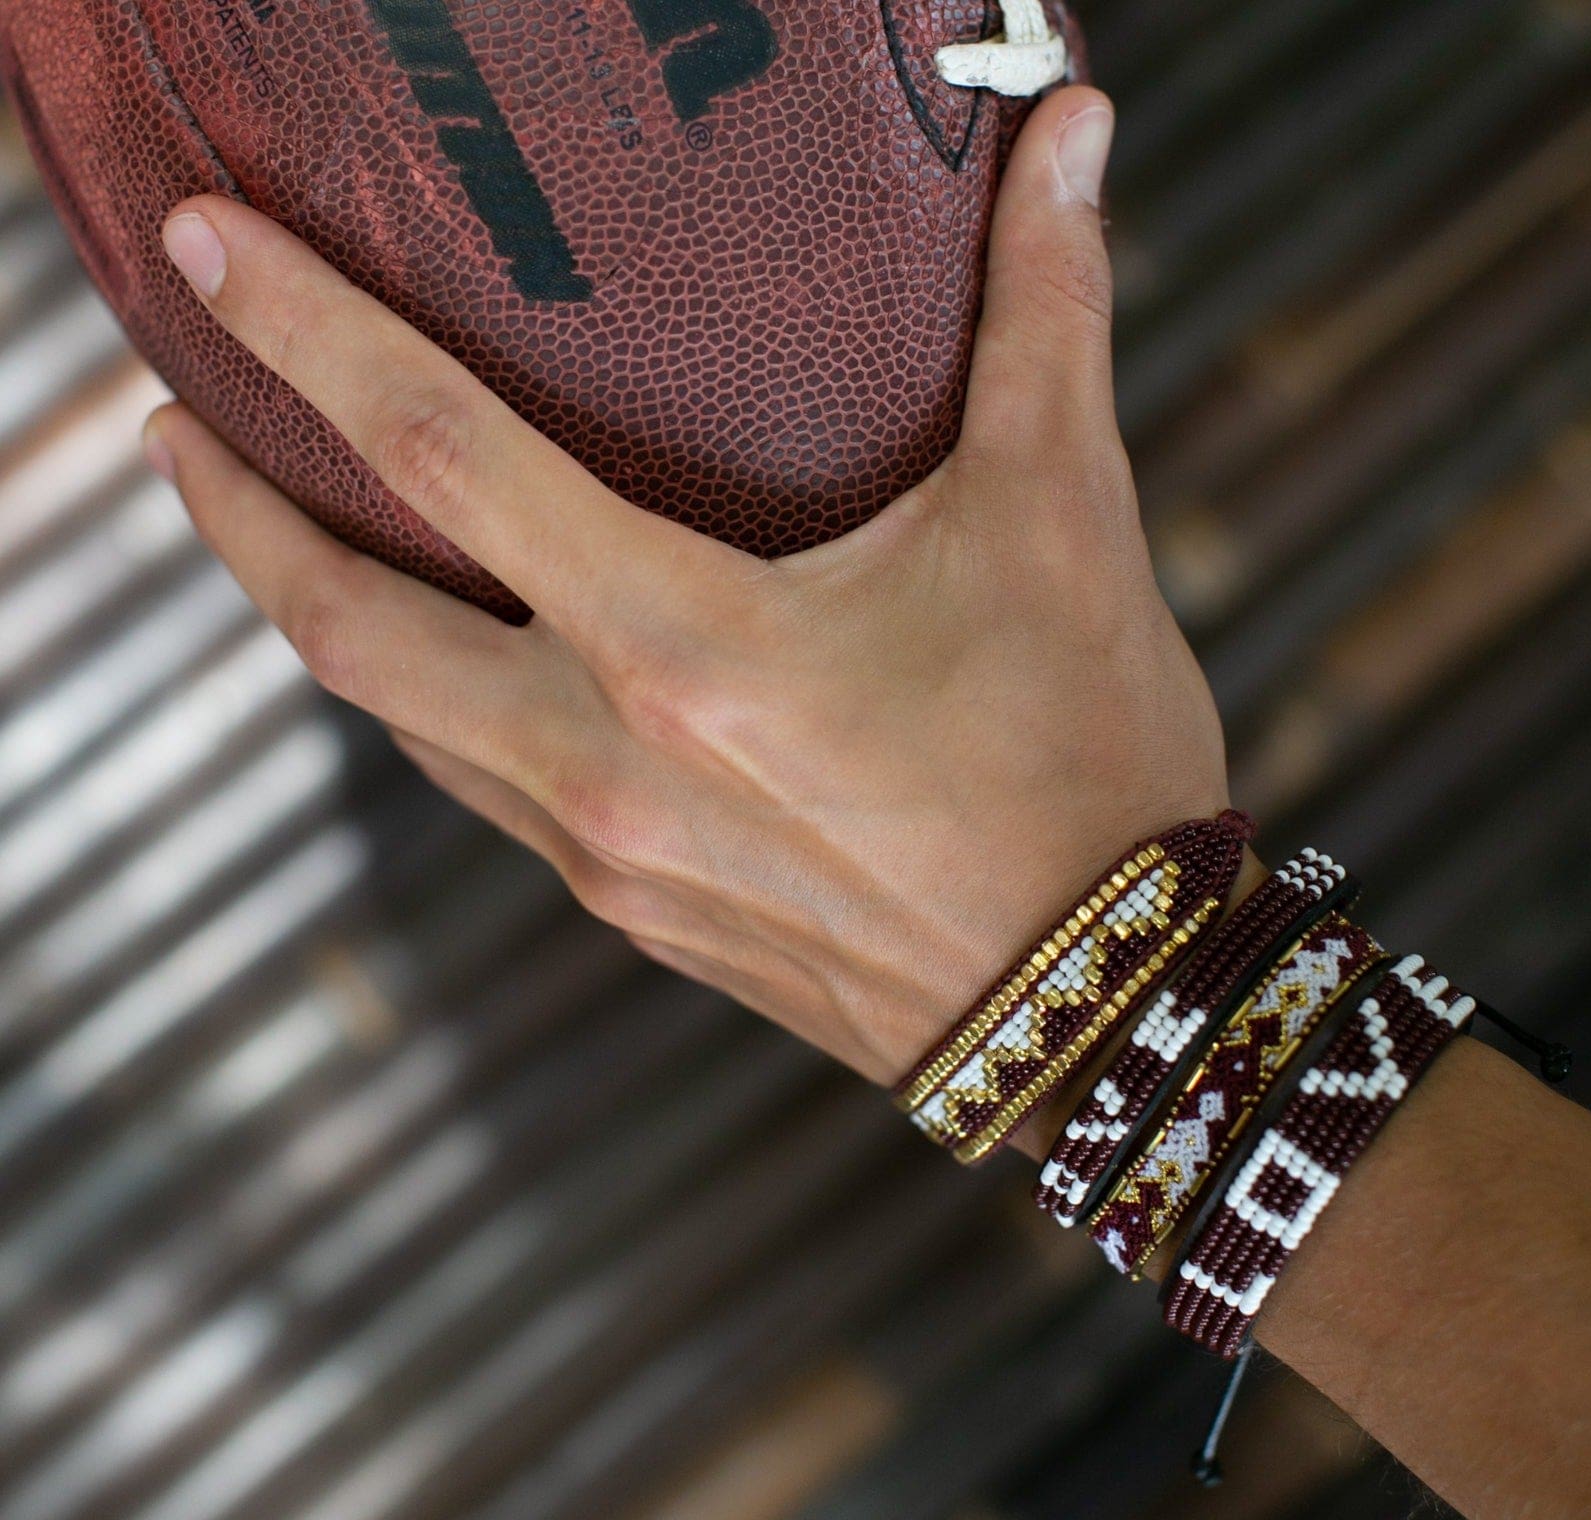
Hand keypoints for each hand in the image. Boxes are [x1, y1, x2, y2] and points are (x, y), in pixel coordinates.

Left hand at [143, 86, 1227, 1087]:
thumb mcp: (1063, 520)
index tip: (201, 258)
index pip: (443, 456)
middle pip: (345, 627)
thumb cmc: (1081, 763)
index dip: (306, 334)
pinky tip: (465, 666)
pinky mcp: (639, 917)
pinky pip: (487, 793)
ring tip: (290, 532)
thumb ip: (1044, 315)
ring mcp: (611, 858)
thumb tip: (1067, 135)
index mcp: (691, 648)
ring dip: (323, 621)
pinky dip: (437, 711)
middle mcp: (614, 763)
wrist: (1103, 1002)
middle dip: (236, 516)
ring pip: (403, 723)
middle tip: (176, 424)